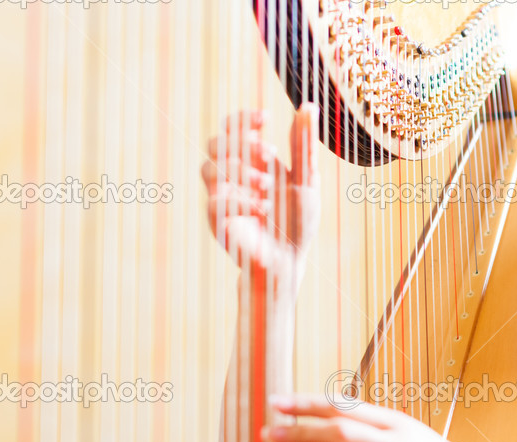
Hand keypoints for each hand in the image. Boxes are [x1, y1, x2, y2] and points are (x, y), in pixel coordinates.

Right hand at [202, 103, 320, 302]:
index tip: (265, 118)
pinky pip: (215, 201)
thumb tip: (309, 106)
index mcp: (250, 161)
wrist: (289, 260)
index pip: (233, 128)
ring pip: (207, 168)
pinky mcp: (217, 221)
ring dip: (239, 172)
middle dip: (239, 143)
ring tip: (266, 187)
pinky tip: (261, 210)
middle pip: (215, 143)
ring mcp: (221, 198)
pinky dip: (240, 201)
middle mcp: (231, 176)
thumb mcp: (306, 180)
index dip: (244, 119)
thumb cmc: (297, 221)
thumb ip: (303, 146)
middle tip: (269, 154)